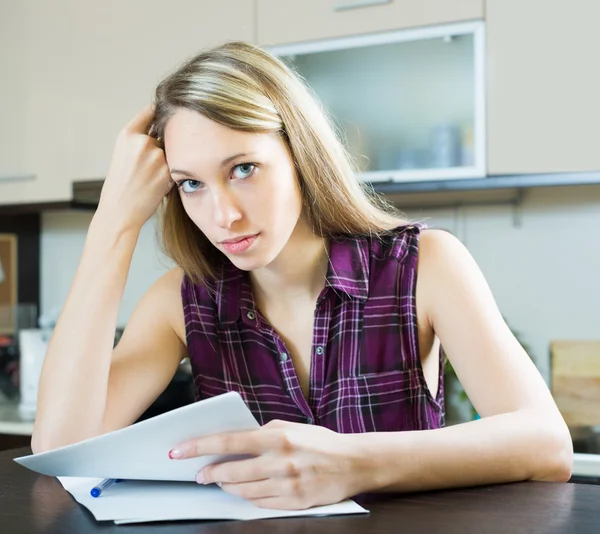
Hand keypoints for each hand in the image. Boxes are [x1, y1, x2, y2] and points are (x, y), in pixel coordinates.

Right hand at [97, 105, 172, 232]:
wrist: (120, 212)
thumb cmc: (121, 184)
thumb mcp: (123, 154)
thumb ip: (140, 139)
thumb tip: (164, 126)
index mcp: (127, 135)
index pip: (150, 112)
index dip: (160, 112)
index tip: (169, 111)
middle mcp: (142, 142)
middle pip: (164, 136)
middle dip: (161, 148)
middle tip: (147, 167)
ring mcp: (157, 157)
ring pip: (171, 153)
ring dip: (166, 163)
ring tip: (149, 179)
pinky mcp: (169, 172)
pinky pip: (175, 167)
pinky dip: (169, 175)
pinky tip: (155, 185)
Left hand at [169, 420, 369, 509]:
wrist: (353, 463)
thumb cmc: (320, 441)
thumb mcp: (291, 427)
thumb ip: (263, 433)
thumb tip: (235, 441)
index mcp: (277, 437)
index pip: (229, 442)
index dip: (200, 447)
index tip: (179, 451)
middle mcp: (280, 461)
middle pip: (231, 472)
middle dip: (210, 474)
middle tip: (200, 474)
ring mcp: (287, 484)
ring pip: (243, 491)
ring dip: (226, 487)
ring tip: (219, 482)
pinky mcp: (294, 502)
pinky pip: (260, 503)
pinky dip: (248, 497)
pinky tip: (244, 491)